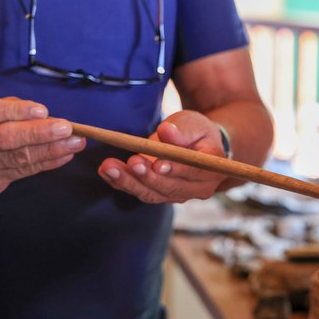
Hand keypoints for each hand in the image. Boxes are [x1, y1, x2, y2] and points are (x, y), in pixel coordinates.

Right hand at [0, 96, 85, 201]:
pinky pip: (22, 172)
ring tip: (75, 142)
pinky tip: (65, 155)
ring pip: (17, 158)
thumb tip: (39, 112)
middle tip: (66, 128)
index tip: (42, 110)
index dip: (17, 111)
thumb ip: (3, 108)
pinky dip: (46, 163)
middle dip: (39, 133)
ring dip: (51, 150)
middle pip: (5, 138)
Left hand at [98, 110, 227, 202]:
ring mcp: (179, 195)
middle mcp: (198, 188)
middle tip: (130, 162)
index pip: (194, 172)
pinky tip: (106, 172)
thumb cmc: (197, 132)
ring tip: (109, 167)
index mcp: (212, 168)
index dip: (175, 169)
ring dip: (129, 182)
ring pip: (152, 193)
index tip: (157, 164)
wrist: (197, 146)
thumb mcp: (194, 123)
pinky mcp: (161, 195)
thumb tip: (167, 132)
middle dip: (147, 176)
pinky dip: (122, 183)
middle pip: (170, 187)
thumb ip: (183, 130)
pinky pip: (141, 192)